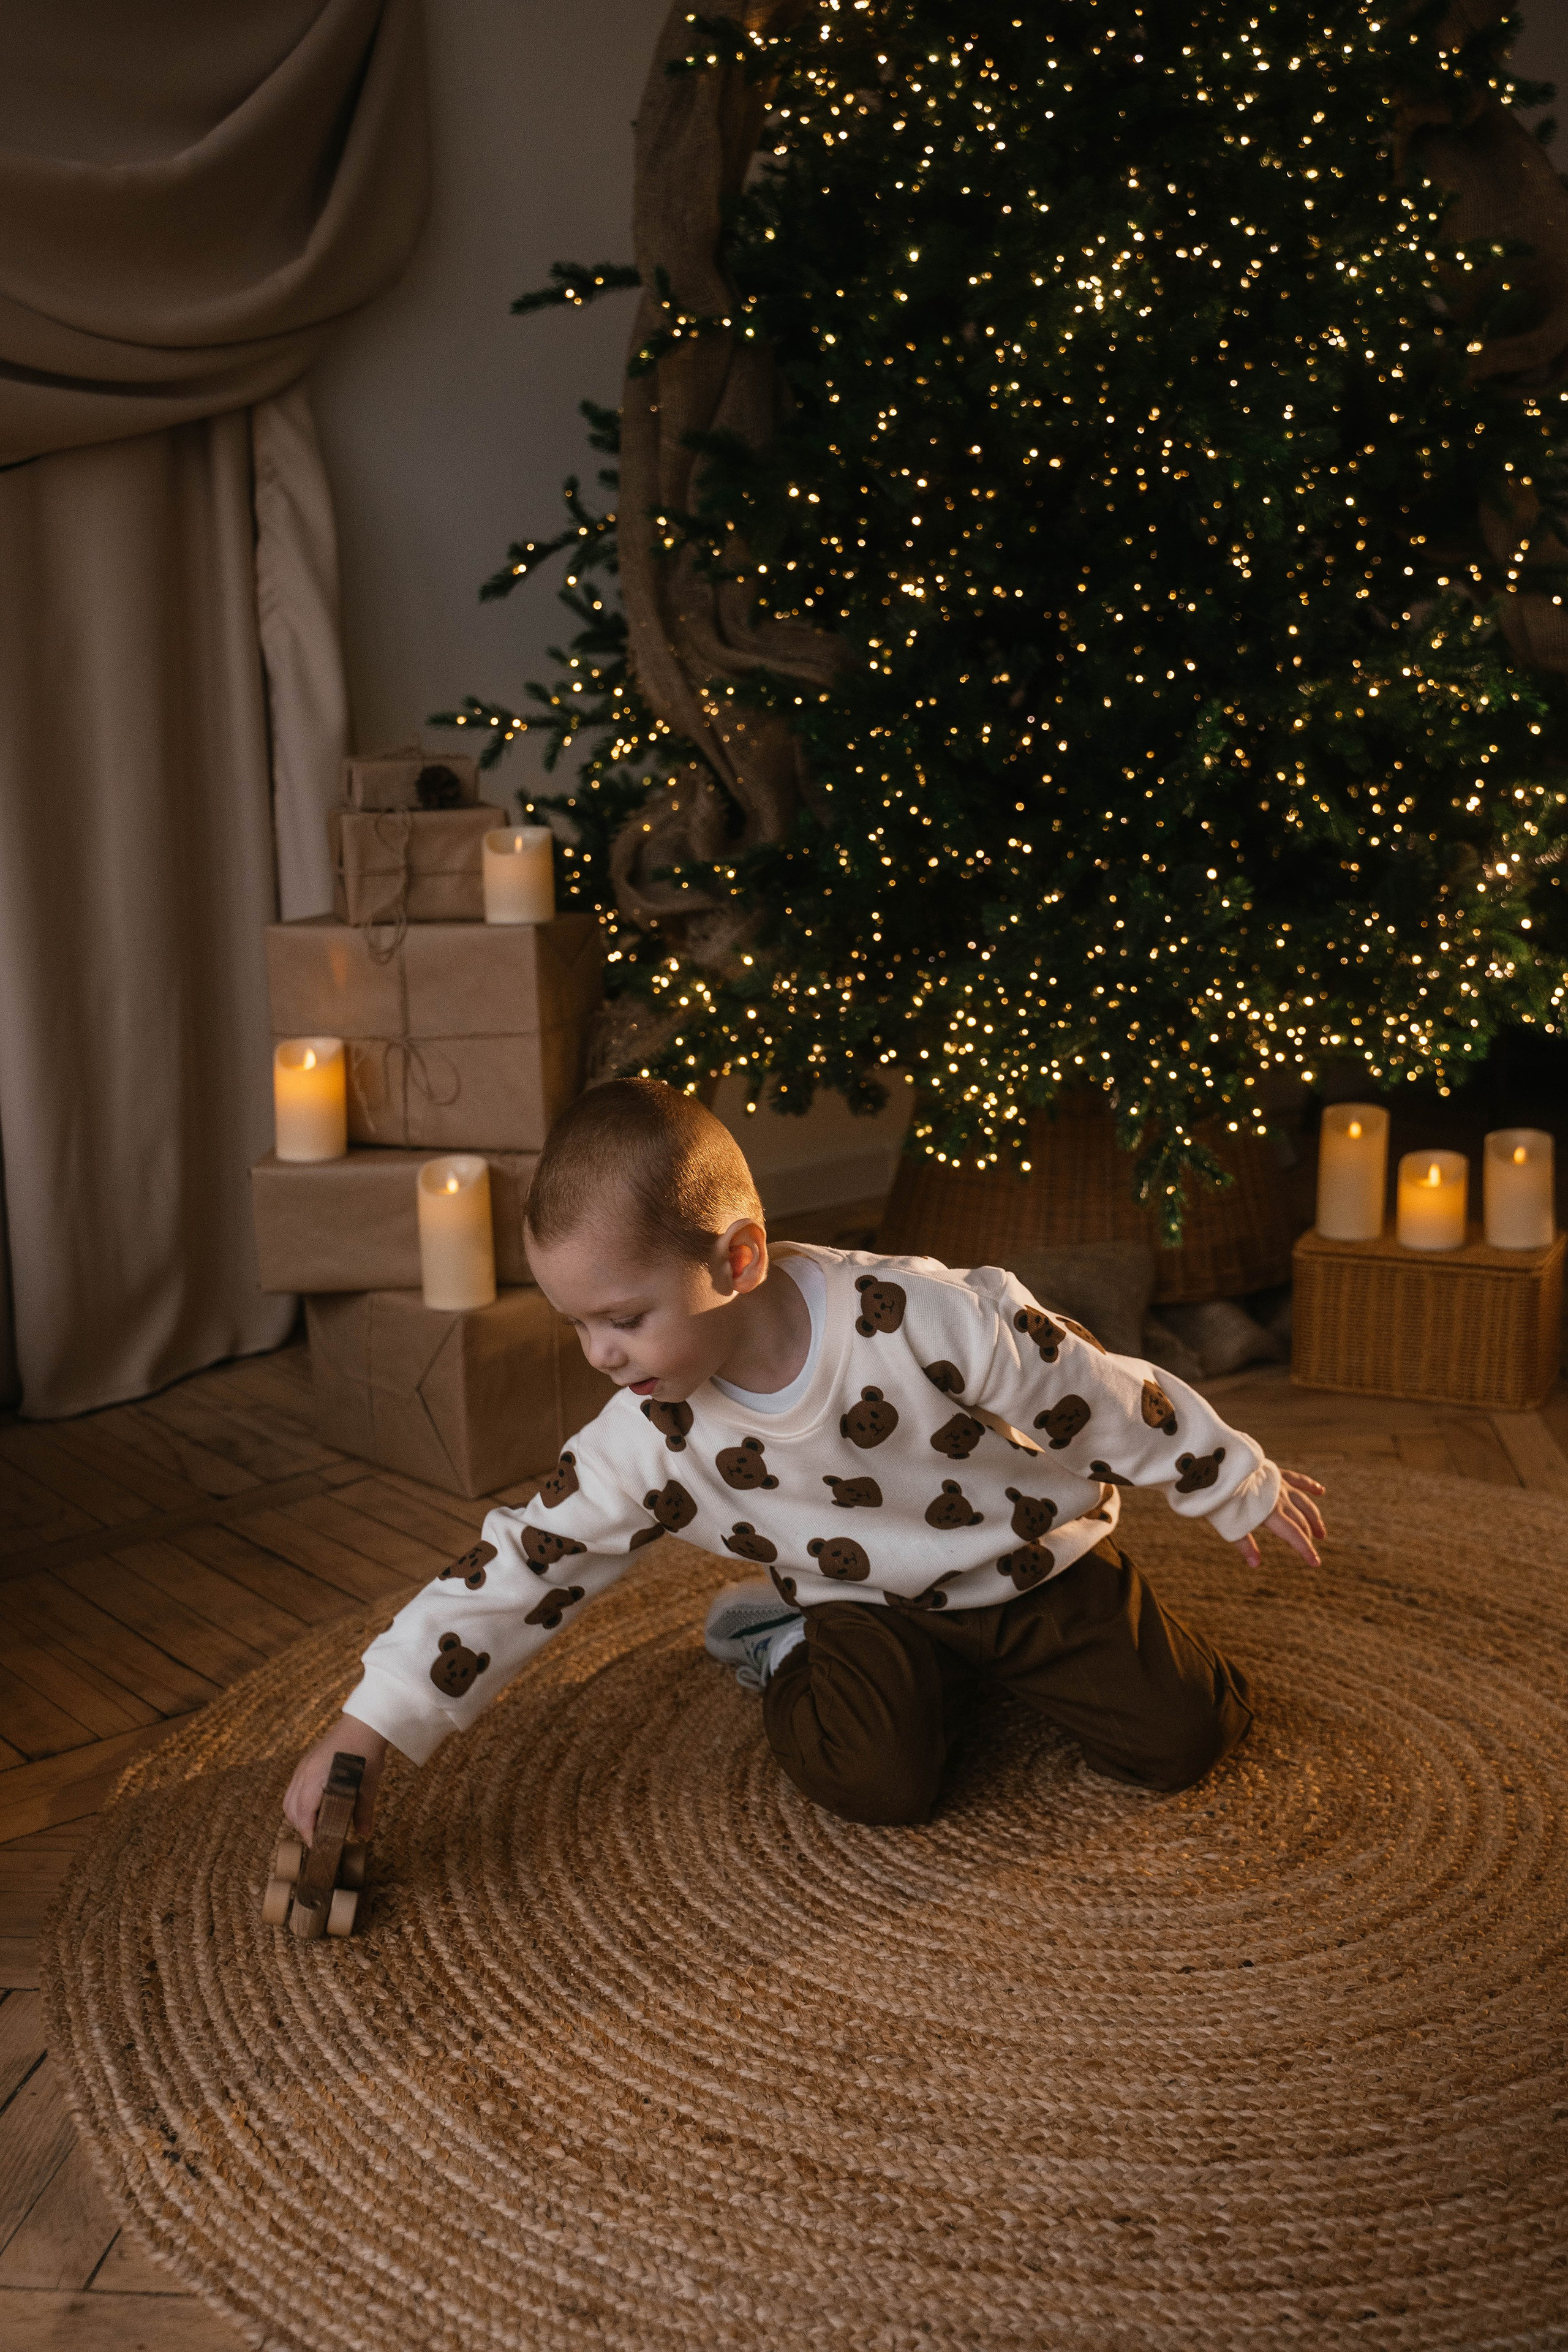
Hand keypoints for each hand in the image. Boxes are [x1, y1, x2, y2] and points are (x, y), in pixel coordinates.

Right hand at [284, 1713, 388, 1844]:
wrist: (363, 1725)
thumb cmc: (365, 1754)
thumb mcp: (368, 1786)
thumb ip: (363, 1811)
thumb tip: (364, 1833)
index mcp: (316, 1781)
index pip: (304, 1816)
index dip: (308, 1834)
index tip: (317, 1847)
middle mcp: (304, 1774)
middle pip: (291, 1810)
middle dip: (302, 1827)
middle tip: (318, 1838)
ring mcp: (302, 1767)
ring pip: (289, 1799)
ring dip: (297, 1815)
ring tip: (314, 1825)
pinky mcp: (305, 1762)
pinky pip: (293, 1788)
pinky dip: (298, 1802)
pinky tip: (313, 1806)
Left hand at [1230, 1469, 1325, 1569]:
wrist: (1219, 1467)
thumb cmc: (1222, 1498)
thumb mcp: (1230, 1524)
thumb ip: (1245, 1545)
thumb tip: (1255, 1565)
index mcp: (1270, 1513)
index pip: (1294, 1534)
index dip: (1306, 1550)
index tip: (1316, 1563)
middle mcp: (1279, 1499)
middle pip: (1300, 1520)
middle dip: (1308, 1535)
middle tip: (1312, 1546)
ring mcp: (1280, 1484)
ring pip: (1303, 1502)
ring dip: (1313, 1517)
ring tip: (1321, 1531)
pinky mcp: (1276, 1473)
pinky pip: (1297, 1479)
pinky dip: (1309, 1485)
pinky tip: (1320, 1490)